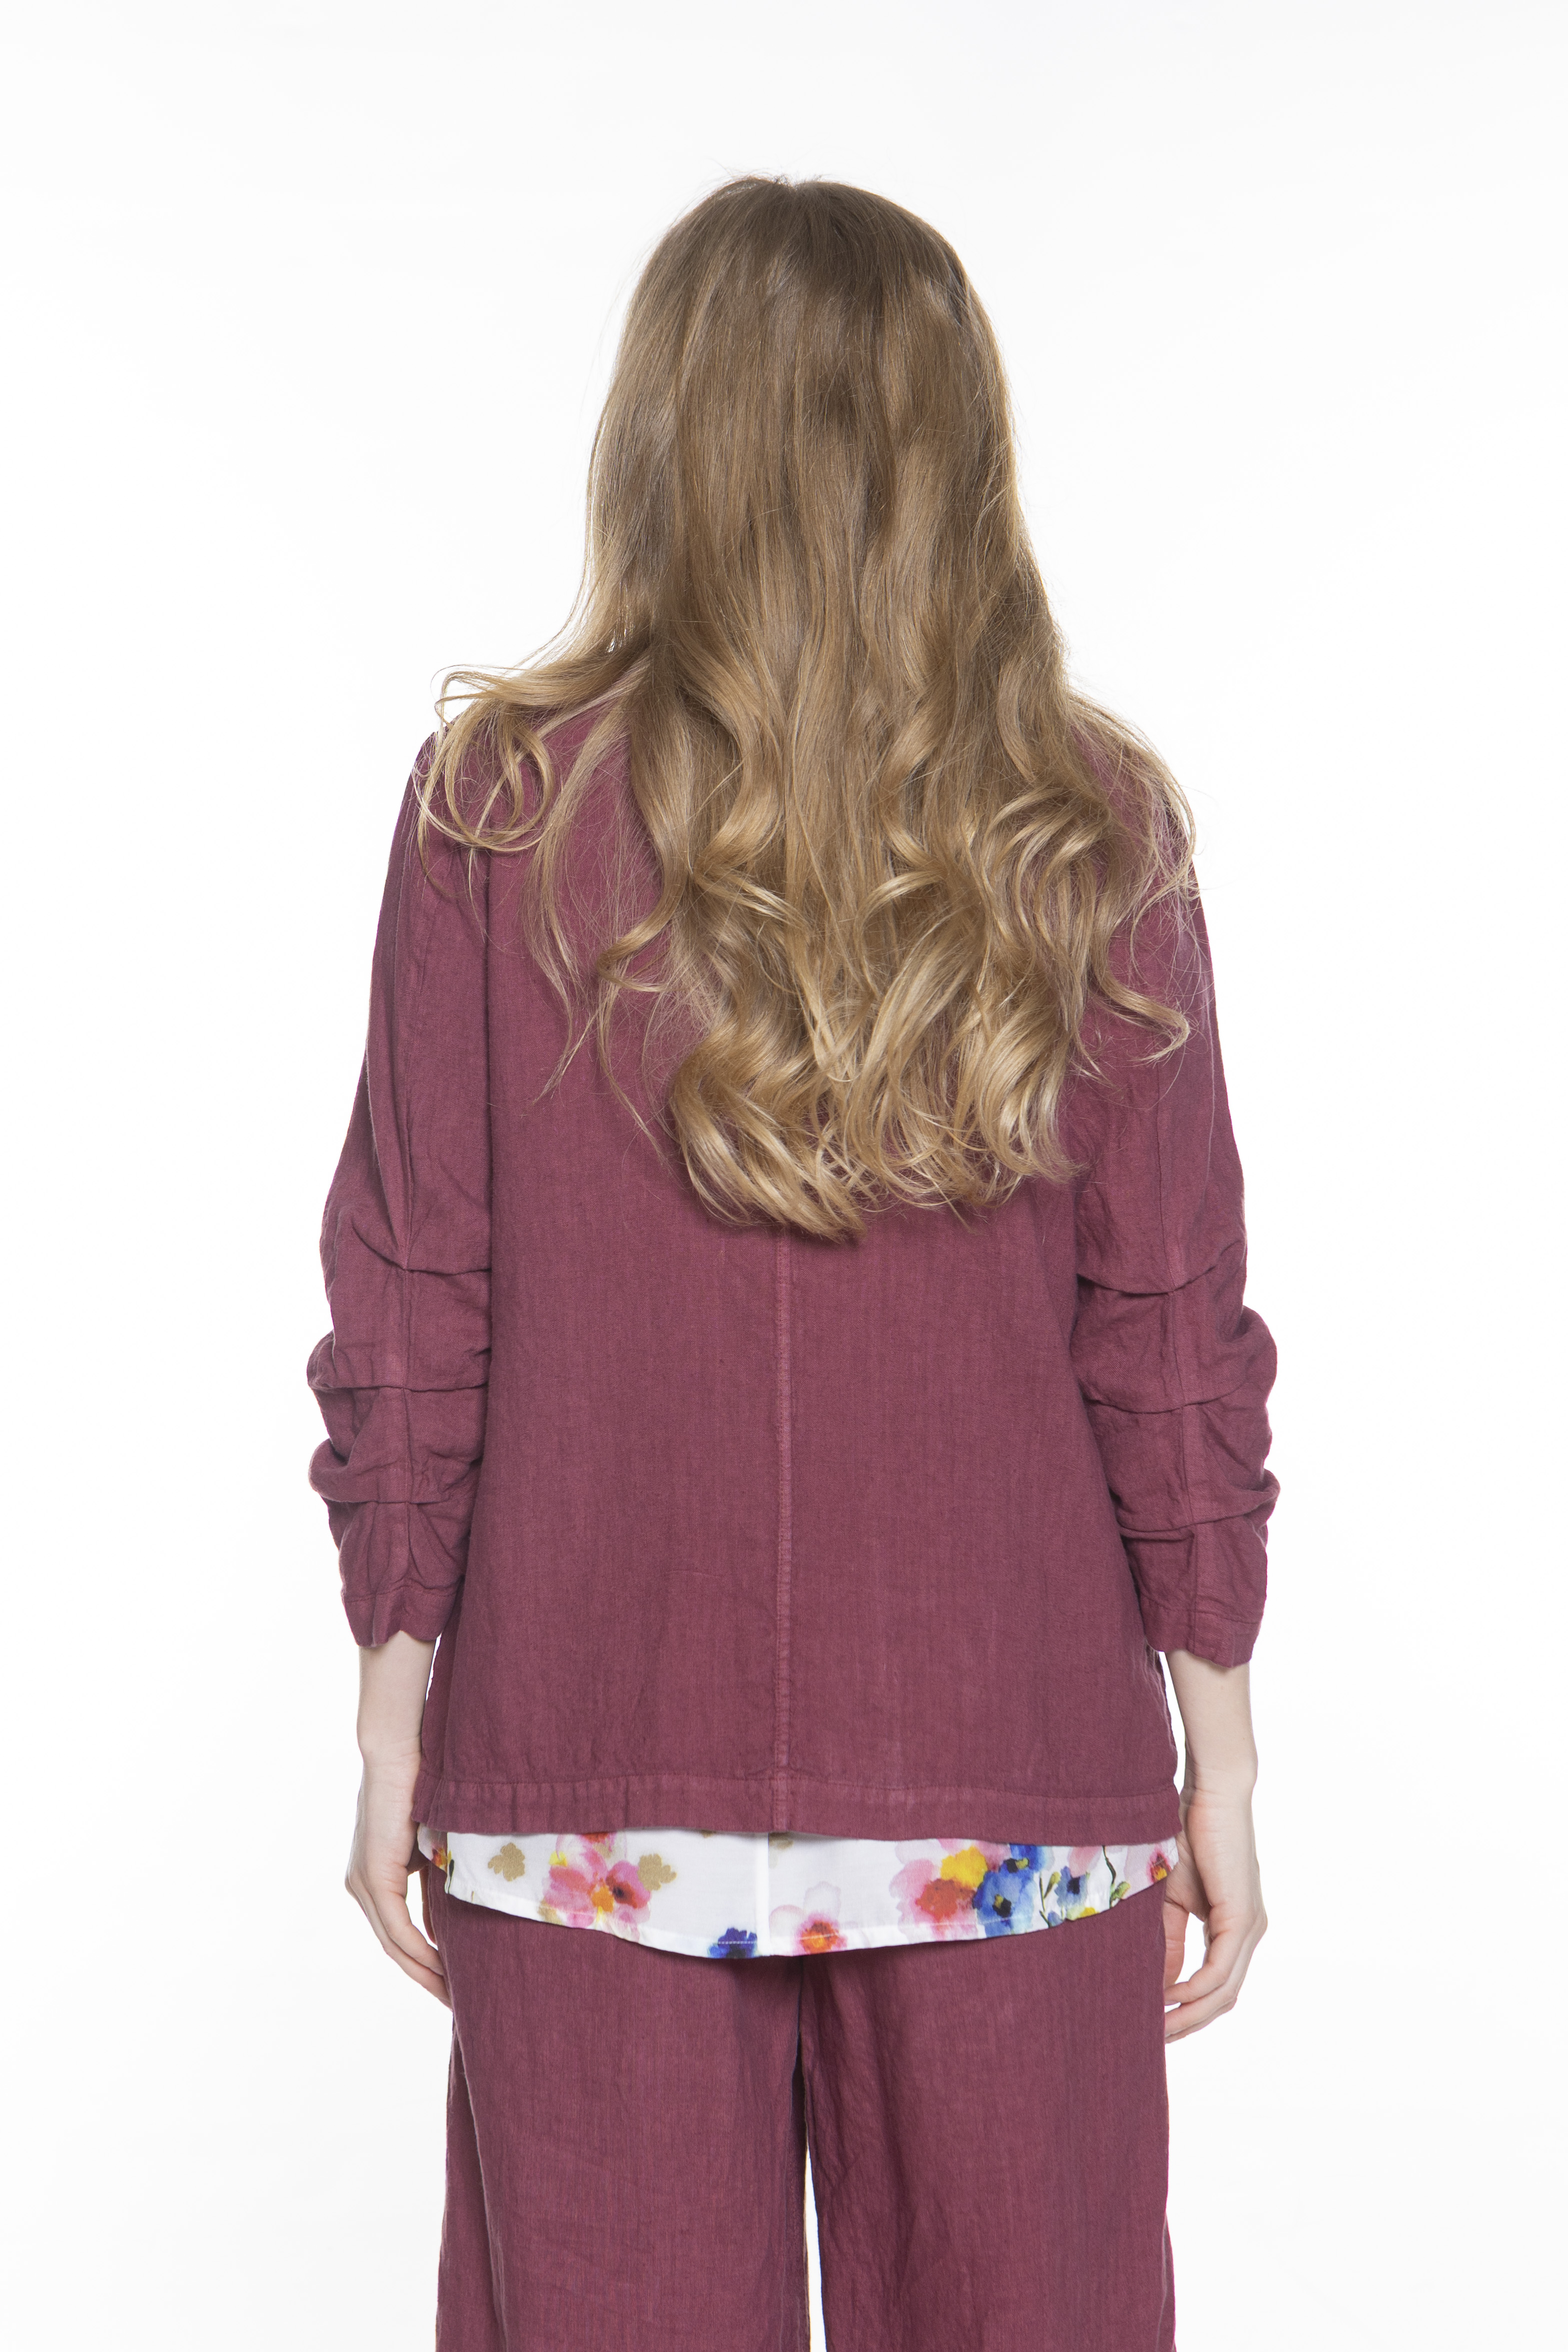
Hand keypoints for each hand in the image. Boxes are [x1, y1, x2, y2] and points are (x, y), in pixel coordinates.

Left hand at [345, 1743, 449, 2005]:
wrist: (399, 1752)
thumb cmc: (420, 1787)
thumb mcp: (430, 1845)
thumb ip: (436, 1878)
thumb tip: (453, 1916)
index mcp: (372, 1878)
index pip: (397, 1933)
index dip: (423, 1962)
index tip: (452, 1982)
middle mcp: (361, 1886)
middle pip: (394, 1948)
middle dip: (425, 1978)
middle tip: (455, 2004)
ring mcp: (364, 1884)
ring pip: (393, 1944)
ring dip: (424, 1972)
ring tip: (453, 1995)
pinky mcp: (373, 1878)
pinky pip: (396, 1929)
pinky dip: (419, 1950)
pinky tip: (442, 1967)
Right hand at [1159, 1782, 1266, 2040]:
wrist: (1208, 1792)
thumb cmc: (1186, 1834)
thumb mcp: (1168, 1898)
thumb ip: (1166, 1942)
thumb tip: (1159, 1987)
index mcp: (1234, 1928)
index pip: (1215, 1986)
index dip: (1185, 2010)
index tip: (1151, 2024)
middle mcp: (1249, 1933)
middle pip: (1223, 1999)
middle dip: (1188, 2024)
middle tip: (1153, 2041)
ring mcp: (1250, 1928)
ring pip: (1224, 1992)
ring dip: (1190, 2015)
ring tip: (1156, 2028)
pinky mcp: (1243, 1918)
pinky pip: (1221, 1971)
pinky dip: (1196, 1991)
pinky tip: (1169, 1999)